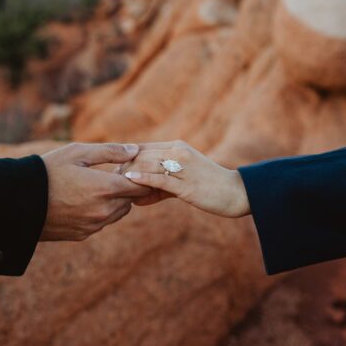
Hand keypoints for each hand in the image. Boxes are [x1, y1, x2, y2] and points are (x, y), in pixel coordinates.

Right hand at [40, 141, 145, 240]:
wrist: (19, 202)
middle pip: (131, 200)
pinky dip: (101, 211)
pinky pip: (102, 222)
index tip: (133, 167)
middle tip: (113, 173)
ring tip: (98, 186)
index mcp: (105, 189)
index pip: (140, 186)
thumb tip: (134, 151)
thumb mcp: (78, 153)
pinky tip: (84, 200)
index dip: (140, 176)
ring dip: (116, 200)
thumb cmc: (48, 171)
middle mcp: (103, 211)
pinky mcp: (82, 234)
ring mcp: (93, 225)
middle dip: (127, 187)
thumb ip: (110, 152)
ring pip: (119, 212)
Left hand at [120, 140, 250, 217]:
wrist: (236, 193)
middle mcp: (180, 153)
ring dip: (130, 174)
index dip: (126, 156)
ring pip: (149, 165)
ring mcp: (184, 168)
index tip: (113, 168)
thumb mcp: (183, 182)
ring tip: (115, 184)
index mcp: (178, 147)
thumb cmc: (209, 187)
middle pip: (143, 155)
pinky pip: (160, 180)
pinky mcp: (187, 185)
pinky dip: (142, 180)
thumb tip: (136, 198)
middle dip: (124, 166)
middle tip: (109, 179)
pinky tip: (130, 182)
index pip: (145, 147)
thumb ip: (160, 187)